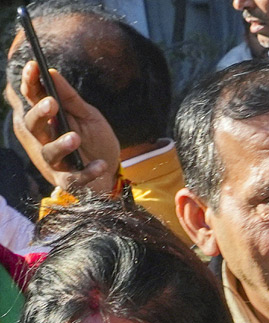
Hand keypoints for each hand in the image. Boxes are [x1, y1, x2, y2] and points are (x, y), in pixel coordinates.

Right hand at [12, 61, 119, 194]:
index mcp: (44, 120)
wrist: (110, 170)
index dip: (30, 83)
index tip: (33, 66)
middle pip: (32, 125)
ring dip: (60, 145)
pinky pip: (74, 178)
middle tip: (52, 103)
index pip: (32, 99)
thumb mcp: (87, 115)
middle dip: (40, 114)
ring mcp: (54, 162)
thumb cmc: (93, 139)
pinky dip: (87, 172)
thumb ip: (70, 98)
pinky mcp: (68, 181)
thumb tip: (52, 73)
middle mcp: (43, 140)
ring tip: (75, 137)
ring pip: (49, 153)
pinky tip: (100, 165)